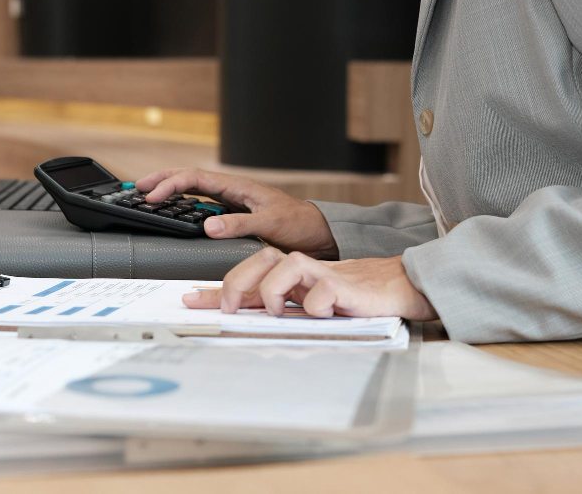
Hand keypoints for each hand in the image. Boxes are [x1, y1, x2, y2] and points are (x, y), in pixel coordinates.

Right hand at [135, 168, 337, 258]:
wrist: (317, 232)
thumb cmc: (298, 224)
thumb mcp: (269, 224)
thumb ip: (238, 225)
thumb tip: (207, 225)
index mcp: (236, 186)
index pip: (195, 178)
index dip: (170, 185)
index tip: (152, 197)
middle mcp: (230, 190)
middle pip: (188, 178)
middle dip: (162, 180)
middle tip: (137, 188)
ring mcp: (230, 201)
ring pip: (193, 190)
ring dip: (170, 190)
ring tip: (147, 195)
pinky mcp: (232, 214)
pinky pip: (201, 205)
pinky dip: (183, 205)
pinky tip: (173, 210)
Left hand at [181, 247, 437, 320]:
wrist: (392, 288)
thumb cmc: (348, 299)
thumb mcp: (303, 307)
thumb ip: (273, 309)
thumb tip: (237, 320)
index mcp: (285, 277)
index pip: (243, 278)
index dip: (213, 288)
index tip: (188, 300)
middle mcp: (297, 270)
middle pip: (257, 261)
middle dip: (237, 284)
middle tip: (231, 308)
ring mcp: (318, 273)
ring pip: (283, 268)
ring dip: (273, 292)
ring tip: (277, 311)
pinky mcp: (341, 284)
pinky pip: (317, 294)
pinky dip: (313, 307)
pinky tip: (320, 314)